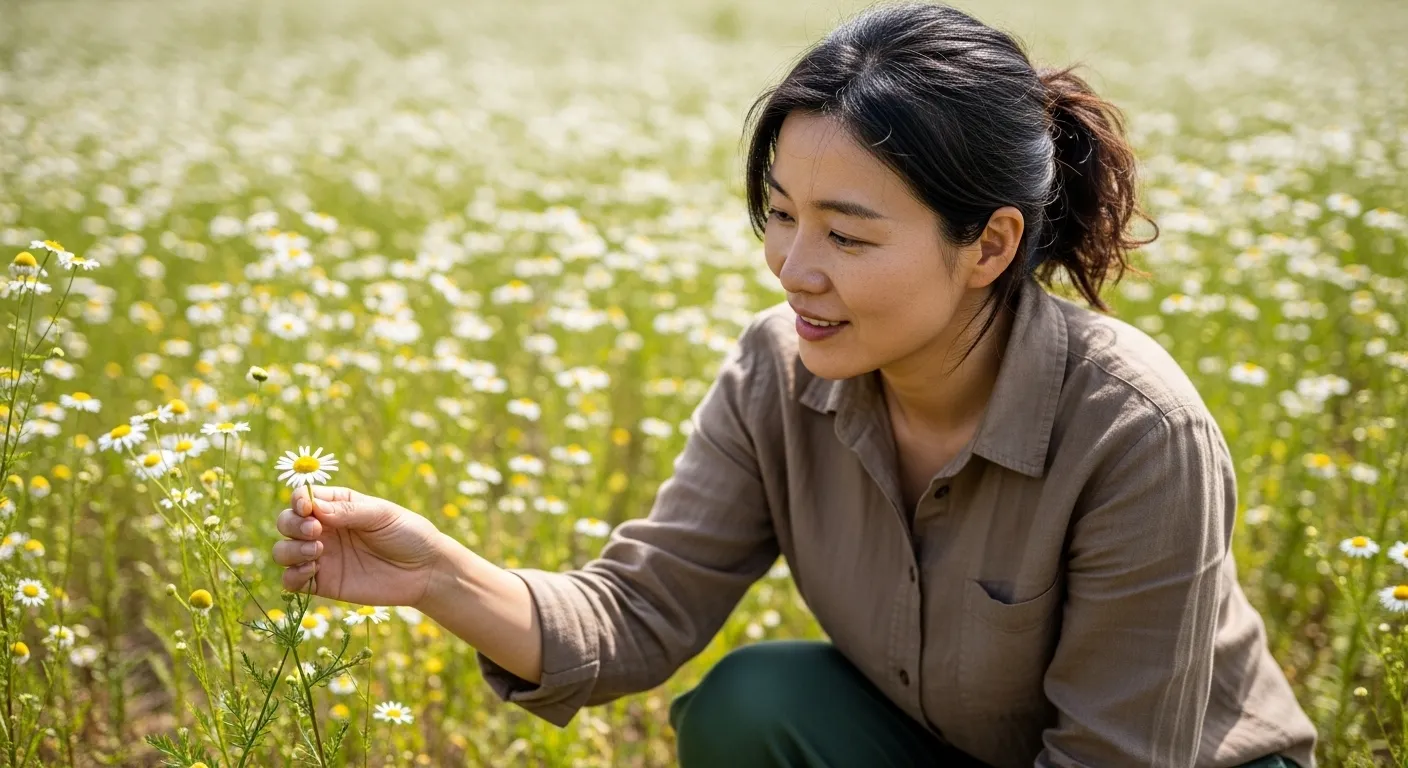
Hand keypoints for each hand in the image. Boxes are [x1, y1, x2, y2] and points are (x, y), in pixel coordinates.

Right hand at [272, 485, 445, 606]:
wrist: (425, 571)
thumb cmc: (408, 534)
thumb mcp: (382, 515)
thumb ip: (348, 510)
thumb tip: (313, 507)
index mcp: (337, 505)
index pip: (302, 498)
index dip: (298, 502)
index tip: (308, 509)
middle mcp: (324, 530)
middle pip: (286, 522)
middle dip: (292, 525)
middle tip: (317, 532)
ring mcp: (322, 557)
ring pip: (283, 551)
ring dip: (290, 550)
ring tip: (317, 551)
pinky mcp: (324, 583)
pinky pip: (291, 581)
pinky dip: (292, 576)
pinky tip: (313, 571)